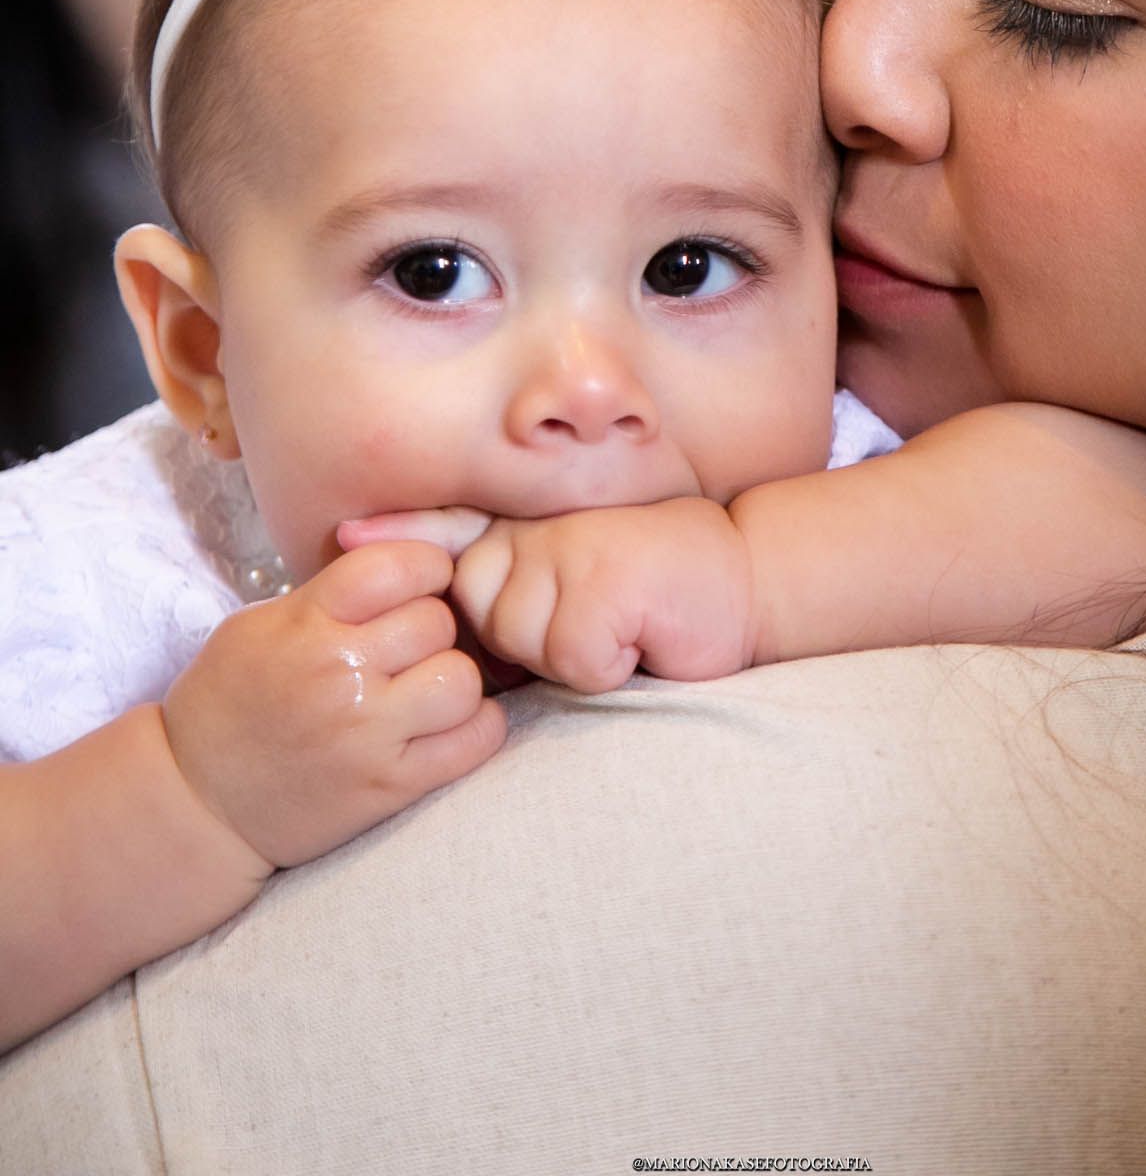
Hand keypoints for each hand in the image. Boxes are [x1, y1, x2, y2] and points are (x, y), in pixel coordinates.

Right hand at [162, 540, 507, 868]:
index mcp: (306, 624)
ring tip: (426, 687)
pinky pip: (474, 741)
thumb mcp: (259, 626)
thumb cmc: (228, 703)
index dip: (424, 567)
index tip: (419, 582)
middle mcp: (341, 675)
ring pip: (462, 679)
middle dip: (432, 628)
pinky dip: (476, 728)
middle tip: (409, 647)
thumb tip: (403, 568)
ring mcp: (367, 735)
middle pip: (437, 621)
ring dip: (453, 679)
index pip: (399, 566)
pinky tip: (450, 724)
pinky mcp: (388, 788)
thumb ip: (329, 595)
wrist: (197, 804)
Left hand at [340, 502, 756, 693]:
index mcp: (538, 531)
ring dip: (565, 655)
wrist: (747, 583)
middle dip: (516, 638)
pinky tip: (640, 639)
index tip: (348, 537)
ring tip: (620, 631)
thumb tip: (449, 606)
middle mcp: (547, 530)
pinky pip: (570, 657)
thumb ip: (519, 586)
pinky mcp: (604, 585)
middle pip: (476, 605)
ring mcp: (573, 549)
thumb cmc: (663, 601)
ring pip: (519, 634)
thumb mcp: (581, 585)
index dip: (401, 536)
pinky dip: (606, 665)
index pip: (454, 529)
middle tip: (591, 626)